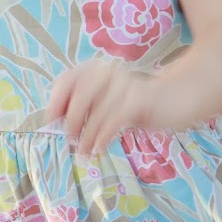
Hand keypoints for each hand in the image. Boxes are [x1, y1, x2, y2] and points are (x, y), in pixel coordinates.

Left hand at [46, 59, 168, 154]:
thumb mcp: (102, 100)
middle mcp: (106, 71)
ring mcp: (123, 84)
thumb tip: (54, 119)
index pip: (66, 80)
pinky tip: (99, 148)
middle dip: (71, 122)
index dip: (56, 101)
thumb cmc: (128, 103)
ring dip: (87, 137)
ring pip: (97, 113)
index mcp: (93, 69)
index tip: (51, 122)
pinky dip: (103, 138)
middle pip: (80, 97)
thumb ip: (81, 105)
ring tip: (84, 152)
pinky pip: (113, 121)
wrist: (170, 100)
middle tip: (70, 140)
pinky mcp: (138, 99)